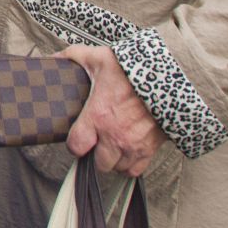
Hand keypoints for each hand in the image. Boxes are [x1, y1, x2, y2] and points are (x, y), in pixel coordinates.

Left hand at [58, 45, 163, 175]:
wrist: (172, 75)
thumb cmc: (134, 68)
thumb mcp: (99, 58)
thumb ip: (74, 58)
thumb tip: (54, 58)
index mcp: (98, 116)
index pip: (76, 146)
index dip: (74, 144)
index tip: (78, 137)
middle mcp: (115, 135)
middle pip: (97, 163)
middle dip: (95, 153)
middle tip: (98, 141)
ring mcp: (134, 144)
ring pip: (116, 167)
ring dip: (113, 159)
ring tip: (113, 145)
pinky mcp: (150, 148)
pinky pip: (136, 169)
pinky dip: (131, 164)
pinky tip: (128, 151)